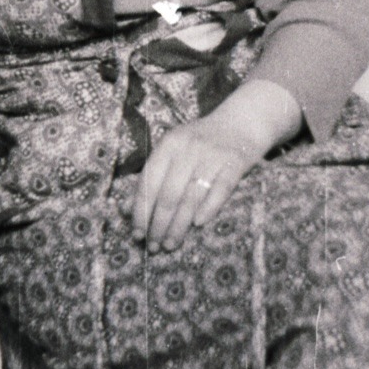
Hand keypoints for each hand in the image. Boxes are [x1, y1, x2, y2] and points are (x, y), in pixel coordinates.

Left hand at [132, 78, 301, 252]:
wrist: (242, 122)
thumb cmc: (201, 141)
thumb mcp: (174, 151)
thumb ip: (152, 177)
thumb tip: (127, 208)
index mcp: (170, 143)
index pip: (149, 181)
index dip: (141, 210)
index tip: (137, 234)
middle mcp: (189, 148)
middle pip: (169, 193)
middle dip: (159, 224)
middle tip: (154, 247)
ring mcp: (213, 156)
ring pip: (191, 197)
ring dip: (179, 225)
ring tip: (171, 244)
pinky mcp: (235, 163)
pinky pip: (220, 190)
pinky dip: (208, 208)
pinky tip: (198, 225)